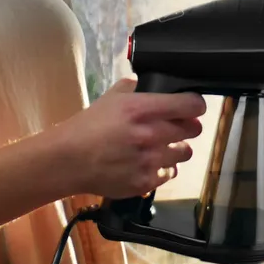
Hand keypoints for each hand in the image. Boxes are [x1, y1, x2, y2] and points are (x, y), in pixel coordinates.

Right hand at [60, 78, 205, 199]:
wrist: (68, 161)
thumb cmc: (86, 127)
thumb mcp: (108, 99)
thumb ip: (129, 87)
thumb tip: (139, 81)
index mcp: (143, 109)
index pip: (191, 105)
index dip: (195, 105)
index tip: (192, 107)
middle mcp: (151, 134)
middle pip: (194, 130)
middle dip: (187, 127)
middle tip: (176, 128)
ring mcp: (150, 161)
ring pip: (185, 153)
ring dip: (176, 149)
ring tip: (160, 148)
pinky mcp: (146, 182)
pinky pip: (169, 174)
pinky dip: (162, 169)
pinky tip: (147, 164)